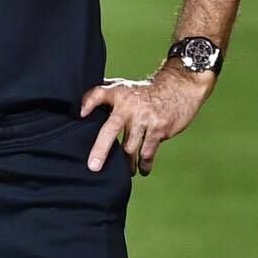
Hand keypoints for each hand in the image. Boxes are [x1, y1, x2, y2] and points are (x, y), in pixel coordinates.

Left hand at [80, 67, 213, 175]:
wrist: (179, 86)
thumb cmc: (143, 91)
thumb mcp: (122, 87)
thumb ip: (103, 96)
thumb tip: (79, 108)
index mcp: (118, 93)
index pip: (99, 94)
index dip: (88, 103)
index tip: (79, 114)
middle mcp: (129, 106)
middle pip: (111, 129)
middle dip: (101, 149)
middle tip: (93, 167)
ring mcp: (145, 119)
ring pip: (130, 147)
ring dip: (125, 163)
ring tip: (124, 171)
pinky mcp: (159, 129)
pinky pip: (148, 152)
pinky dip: (144, 164)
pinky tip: (142, 170)